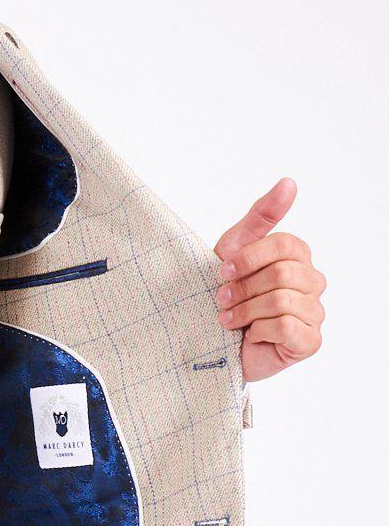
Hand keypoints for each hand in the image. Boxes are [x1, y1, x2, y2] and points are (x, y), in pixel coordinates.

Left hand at [212, 177, 325, 382]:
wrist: (210, 342)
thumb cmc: (226, 294)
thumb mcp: (234, 249)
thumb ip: (262, 216)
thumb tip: (289, 182)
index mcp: (298, 257)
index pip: (284, 245)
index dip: (248, 258)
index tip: (222, 271)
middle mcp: (312, 283)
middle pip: (282, 274)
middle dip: (244, 288)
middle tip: (223, 299)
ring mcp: (315, 313)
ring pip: (282, 301)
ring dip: (245, 311)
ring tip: (229, 319)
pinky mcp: (309, 341)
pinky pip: (287, 327)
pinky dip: (259, 330)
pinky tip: (250, 335)